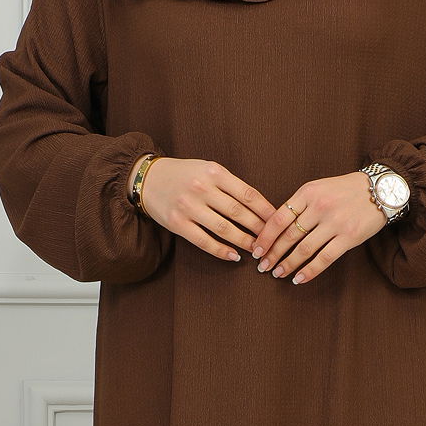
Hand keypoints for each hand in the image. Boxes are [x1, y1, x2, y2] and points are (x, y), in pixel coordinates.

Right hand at [128, 156, 274, 261]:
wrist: (147, 178)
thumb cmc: (183, 174)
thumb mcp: (207, 169)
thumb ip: (229, 184)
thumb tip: (259, 206)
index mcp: (214, 172)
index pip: (248, 194)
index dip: (266, 210)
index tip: (278, 222)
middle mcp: (202, 188)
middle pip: (239, 213)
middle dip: (259, 229)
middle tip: (272, 240)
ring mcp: (188, 207)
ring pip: (224, 229)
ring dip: (244, 242)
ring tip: (257, 250)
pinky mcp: (177, 223)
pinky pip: (204, 241)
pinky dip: (221, 251)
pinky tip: (234, 256)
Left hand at [249, 172, 387, 284]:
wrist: (381, 189)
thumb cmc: (345, 190)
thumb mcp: (318, 188)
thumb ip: (299, 205)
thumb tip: (274, 228)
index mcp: (308, 192)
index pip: (278, 218)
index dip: (265, 237)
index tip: (256, 250)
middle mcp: (320, 207)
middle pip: (288, 236)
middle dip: (272, 254)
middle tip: (262, 266)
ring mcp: (335, 223)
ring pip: (304, 249)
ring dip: (287, 264)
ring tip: (278, 273)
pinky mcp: (349, 237)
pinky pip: (324, 258)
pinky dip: (309, 271)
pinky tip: (298, 278)